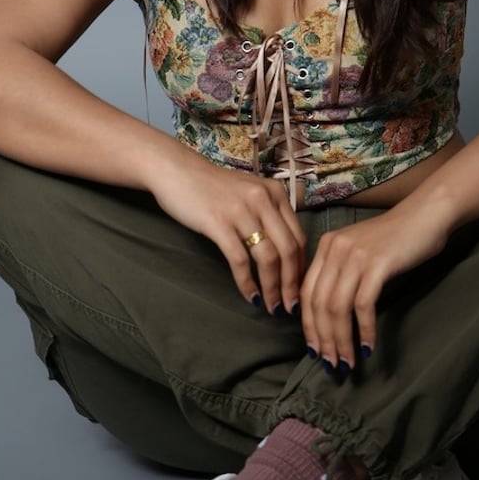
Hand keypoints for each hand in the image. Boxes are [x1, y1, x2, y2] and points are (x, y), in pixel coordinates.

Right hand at [148, 148, 306, 313]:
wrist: (177, 171)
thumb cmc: (214, 188)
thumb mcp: (250, 193)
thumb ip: (269, 215)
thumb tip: (286, 256)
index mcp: (276, 193)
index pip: (299, 237)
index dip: (302, 268)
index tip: (300, 290)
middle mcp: (263, 199)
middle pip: (288, 250)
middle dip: (291, 284)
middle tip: (290, 308)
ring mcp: (241, 210)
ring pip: (267, 257)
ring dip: (272, 287)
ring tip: (271, 306)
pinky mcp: (218, 223)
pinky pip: (239, 260)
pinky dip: (247, 283)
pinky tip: (249, 296)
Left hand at [300, 202, 449, 369]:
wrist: (427, 214)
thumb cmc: (397, 237)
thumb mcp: (359, 250)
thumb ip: (342, 272)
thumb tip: (330, 314)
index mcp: (327, 246)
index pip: (307, 292)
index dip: (309, 325)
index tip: (315, 348)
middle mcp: (335, 249)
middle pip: (319, 303)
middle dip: (323, 338)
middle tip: (330, 362)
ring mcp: (356, 255)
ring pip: (337, 307)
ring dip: (341, 339)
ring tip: (347, 361)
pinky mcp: (377, 263)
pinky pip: (363, 305)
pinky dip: (364, 330)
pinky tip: (369, 346)